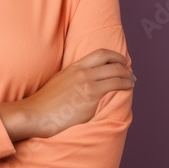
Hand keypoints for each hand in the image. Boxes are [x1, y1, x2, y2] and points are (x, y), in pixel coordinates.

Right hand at [20, 48, 134, 137]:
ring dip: (127, 76)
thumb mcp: (60, 84)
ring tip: (132, 81)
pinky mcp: (92, 95)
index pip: (99, 54)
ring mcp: (87, 82)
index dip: (113, 56)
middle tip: (129, 71)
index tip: (119, 61)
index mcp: (74, 67)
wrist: (36, 113)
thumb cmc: (45, 104)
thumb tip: (86, 87)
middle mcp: (82, 72)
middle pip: (110, 60)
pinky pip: (115, 85)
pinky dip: (125, 85)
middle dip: (123, 64)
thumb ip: (75, 81)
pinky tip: (128, 88)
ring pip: (116, 72)